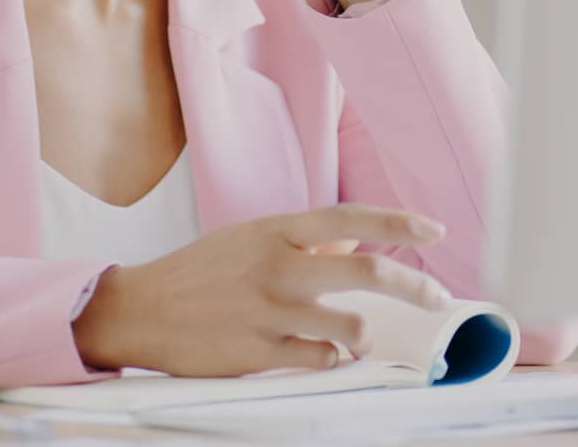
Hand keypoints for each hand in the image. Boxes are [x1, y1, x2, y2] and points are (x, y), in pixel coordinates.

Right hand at [71, 203, 451, 375]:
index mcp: (274, 232)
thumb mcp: (249, 241)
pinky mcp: (258, 353)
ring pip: (350, 326)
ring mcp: (268, 312)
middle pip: (365, 272)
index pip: (350, 217)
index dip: (398, 222)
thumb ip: (302, 242)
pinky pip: (320, 360)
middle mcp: (276, 267)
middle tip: (437, 298)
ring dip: (364, 335)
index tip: (434, 230)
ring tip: (356, 338)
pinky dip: (329, 359)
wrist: (140, 310)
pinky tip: (316, 353)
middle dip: (414, 286)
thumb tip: (356, 241)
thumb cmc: (197, 273)